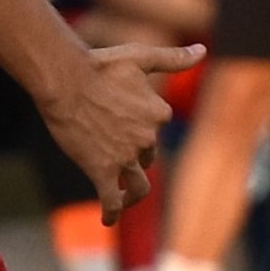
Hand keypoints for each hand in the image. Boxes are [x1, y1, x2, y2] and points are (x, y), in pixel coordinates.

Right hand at [45, 44, 194, 212]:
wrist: (67, 80)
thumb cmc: (101, 65)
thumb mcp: (141, 57)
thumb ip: (173, 59)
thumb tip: (202, 51)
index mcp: (158, 113)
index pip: (155, 128)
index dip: (139, 127)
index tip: (120, 122)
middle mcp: (147, 138)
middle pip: (146, 157)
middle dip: (135, 158)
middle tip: (113, 155)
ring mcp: (125, 157)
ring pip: (138, 186)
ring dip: (133, 195)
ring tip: (124, 199)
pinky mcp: (103, 171)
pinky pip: (111, 200)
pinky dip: (112, 212)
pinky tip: (108, 220)